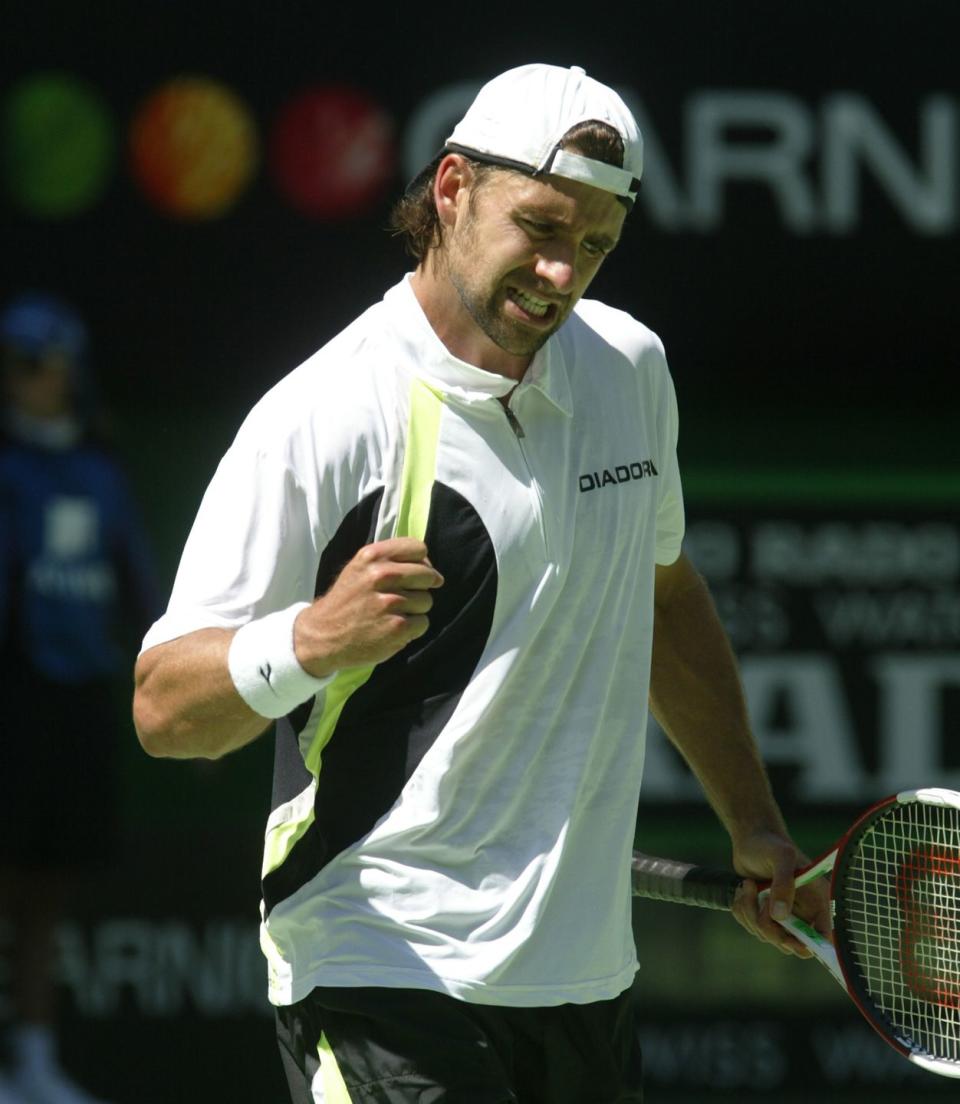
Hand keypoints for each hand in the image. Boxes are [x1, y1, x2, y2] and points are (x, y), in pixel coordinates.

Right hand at [293, 538, 443, 675]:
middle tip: (403, 597)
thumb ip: (391, 560)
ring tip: (393, 614)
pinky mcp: (397, 627)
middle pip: (427, 575)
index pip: (418, 549)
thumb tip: (431, 569)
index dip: (422, 563)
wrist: (323, 635)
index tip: (415, 575)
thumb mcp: (360, 568)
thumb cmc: (347, 600)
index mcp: (372, 556)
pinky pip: (423, 622)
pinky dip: (413, 629)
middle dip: (421, 587)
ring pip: (427, 600)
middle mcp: (380, 576)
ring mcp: (390, 602)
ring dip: (415, 610)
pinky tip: (393, 628)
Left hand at [730, 828, 831, 957]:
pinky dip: (742, 911)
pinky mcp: (764, 913)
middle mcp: (802, 912)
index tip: (788, 939)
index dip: (808, 945)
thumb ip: (783, 884)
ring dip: (750, 914)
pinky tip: (744, 890)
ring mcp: (782, 915)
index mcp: (817, 900)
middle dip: (769, 927)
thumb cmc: (770, 844)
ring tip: (748, 886)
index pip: (822, 936)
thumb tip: (779, 916)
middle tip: (760, 903)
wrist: (750, 838)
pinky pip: (751, 927)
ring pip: (767, 935)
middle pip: (790, 943)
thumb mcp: (781, 857)